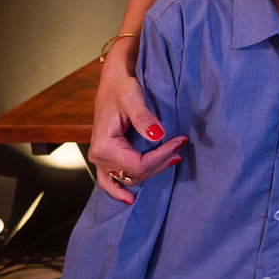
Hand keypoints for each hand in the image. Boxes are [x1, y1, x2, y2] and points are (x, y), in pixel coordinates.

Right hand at [89, 56, 186, 203]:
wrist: (112, 80)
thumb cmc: (121, 87)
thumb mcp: (132, 98)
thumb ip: (144, 119)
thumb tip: (157, 136)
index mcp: (103, 146)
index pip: (138, 164)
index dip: (161, 157)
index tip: (180, 141)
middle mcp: (99, 156)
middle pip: (136, 173)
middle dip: (161, 162)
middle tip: (180, 146)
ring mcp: (101, 159)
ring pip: (130, 177)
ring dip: (151, 172)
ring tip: (172, 159)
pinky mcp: (105, 157)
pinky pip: (110, 180)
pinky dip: (118, 190)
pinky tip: (128, 199)